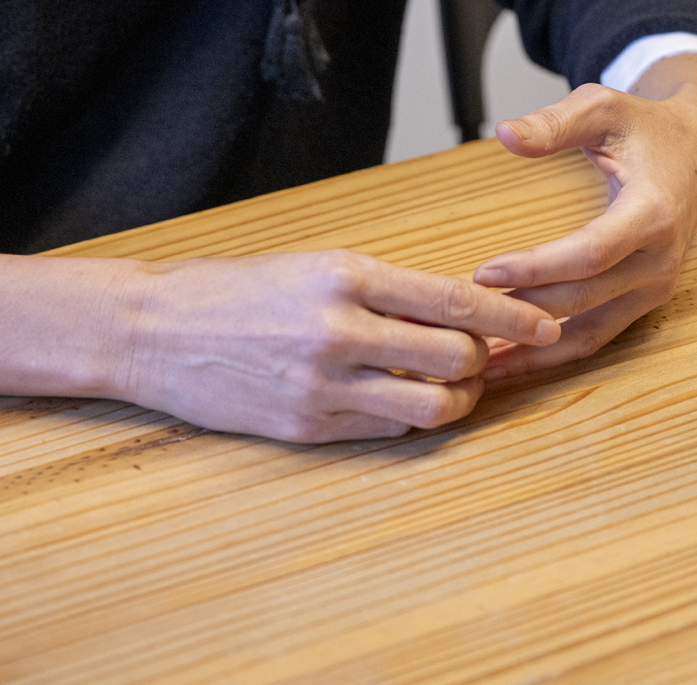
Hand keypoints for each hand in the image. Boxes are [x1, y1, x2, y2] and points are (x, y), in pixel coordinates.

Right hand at [120, 250, 559, 440]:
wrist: (152, 329)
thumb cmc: (231, 290)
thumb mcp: (311, 266)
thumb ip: (381, 288)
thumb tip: (451, 307)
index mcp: (345, 275)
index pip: (454, 297)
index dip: (511, 314)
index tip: (545, 322)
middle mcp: (340, 330)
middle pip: (457, 356)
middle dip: (484, 359)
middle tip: (482, 355)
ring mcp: (323, 385)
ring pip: (431, 406)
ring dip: (455, 399)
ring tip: (447, 387)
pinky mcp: (307, 426)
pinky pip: (387, 431)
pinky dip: (407, 419)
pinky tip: (397, 402)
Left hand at [471, 53, 696, 379]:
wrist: (694, 147)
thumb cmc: (645, 126)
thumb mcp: (602, 108)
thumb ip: (554, 124)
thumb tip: (506, 134)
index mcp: (653, 213)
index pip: (589, 254)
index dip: (535, 268)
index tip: (483, 273)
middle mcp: (659, 261)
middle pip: (582, 300)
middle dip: (521, 312)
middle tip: (462, 318)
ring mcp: (655, 288)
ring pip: (587, 334)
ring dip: (532, 351)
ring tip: (476, 362)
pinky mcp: (643, 302)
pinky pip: (594, 337)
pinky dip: (550, 353)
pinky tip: (508, 359)